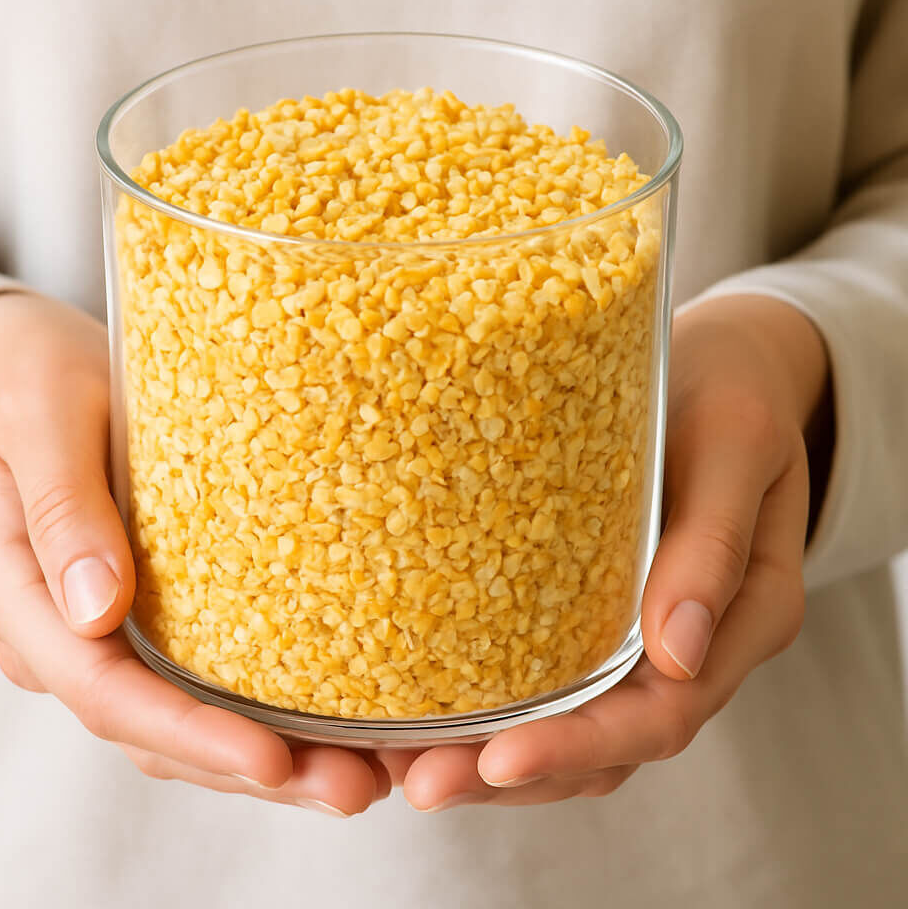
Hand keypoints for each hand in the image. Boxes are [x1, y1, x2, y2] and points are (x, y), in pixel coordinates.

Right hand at [0, 292, 387, 816]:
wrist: (30, 370)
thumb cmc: (36, 381)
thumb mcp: (44, 421)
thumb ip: (64, 508)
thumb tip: (97, 608)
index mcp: (18, 592)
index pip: (104, 690)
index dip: (189, 732)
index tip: (273, 758)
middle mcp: (55, 632)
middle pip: (150, 731)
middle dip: (250, 768)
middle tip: (356, 787)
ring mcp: (96, 632)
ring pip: (175, 725)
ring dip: (264, 761)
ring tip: (360, 776)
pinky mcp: (140, 617)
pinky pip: (191, 685)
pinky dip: (253, 715)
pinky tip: (323, 726)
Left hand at [389, 294, 830, 810]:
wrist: (721, 368)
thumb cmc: (730, 394)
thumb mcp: (735, 446)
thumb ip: (714, 545)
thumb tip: (679, 655)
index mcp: (744, 615)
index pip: (664, 712)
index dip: (580, 745)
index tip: (498, 759)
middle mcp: (693, 645)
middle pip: (608, 744)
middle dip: (515, 773)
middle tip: (421, 782)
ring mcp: (645, 634)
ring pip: (577, 728)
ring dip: (496, 759)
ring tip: (407, 764)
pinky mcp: (600, 609)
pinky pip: (556, 678)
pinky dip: (502, 707)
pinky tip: (434, 705)